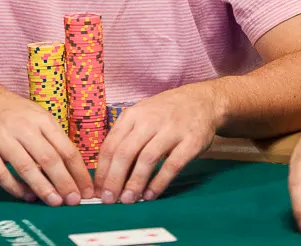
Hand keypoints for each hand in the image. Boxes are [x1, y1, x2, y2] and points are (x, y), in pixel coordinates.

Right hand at [0, 80, 92, 205]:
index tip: (86, 191)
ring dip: (42, 187)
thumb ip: (53, 140)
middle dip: (64, 182)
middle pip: (48, 158)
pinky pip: (0, 173)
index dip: (78, 172)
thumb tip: (73, 172)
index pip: (66, 148)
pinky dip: (15, 187)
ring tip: (54, 202)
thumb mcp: (38, 117)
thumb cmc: (15, 114)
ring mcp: (1, 138)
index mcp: (41, 119)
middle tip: (73, 201)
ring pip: (25, 166)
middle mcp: (23, 127)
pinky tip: (26, 196)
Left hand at [94, 83, 218, 203]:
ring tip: (127, 200)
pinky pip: (172, 165)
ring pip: (147, 159)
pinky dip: (159, 182)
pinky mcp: (191, 141)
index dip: (102, 170)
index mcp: (133, 115)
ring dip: (135, 182)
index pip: (111, 145)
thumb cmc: (166, 113)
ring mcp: (171, 130)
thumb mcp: (141, 116)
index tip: (97, 190)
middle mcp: (149, 120)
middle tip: (108, 200)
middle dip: (114, 179)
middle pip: (125, 153)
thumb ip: (126, 137)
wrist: (203, 100)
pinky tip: (151, 194)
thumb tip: (107, 171)